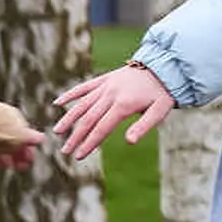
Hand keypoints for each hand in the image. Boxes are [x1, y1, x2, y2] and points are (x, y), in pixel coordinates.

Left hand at [0, 98, 45, 169]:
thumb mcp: (19, 137)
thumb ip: (31, 139)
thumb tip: (42, 138)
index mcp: (17, 120)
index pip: (26, 136)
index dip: (27, 150)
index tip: (27, 162)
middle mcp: (3, 119)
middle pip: (11, 139)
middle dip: (13, 154)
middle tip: (14, 167)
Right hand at [52, 64, 176, 158]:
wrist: (165, 65)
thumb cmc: (163, 92)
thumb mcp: (160, 111)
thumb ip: (143, 126)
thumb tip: (129, 142)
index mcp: (123, 105)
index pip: (101, 128)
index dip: (89, 143)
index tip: (79, 156)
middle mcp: (111, 94)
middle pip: (88, 118)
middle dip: (76, 136)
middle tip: (65, 151)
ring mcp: (106, 85)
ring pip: (82, 103)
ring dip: (68, 118)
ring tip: (57, 132)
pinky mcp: (105, 78)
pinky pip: (84, 86)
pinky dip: (71, 93)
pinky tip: (58, 102)